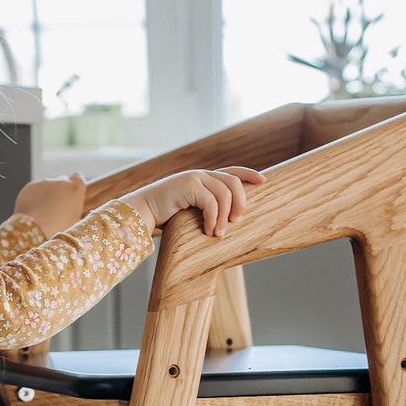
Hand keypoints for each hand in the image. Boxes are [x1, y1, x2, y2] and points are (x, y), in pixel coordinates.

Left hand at [13, 172, 87, 238]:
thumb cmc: (61, 229)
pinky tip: (34, 212)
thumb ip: (74, 207)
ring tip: (43, 213)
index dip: (73, 184)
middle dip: (59, 190)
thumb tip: (70, 206)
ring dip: (45, 195)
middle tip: (56, 207)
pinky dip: (34, 198)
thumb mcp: (76, 219)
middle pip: (61, 181)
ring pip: (46, 187)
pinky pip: (34, 191)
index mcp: (76, 189)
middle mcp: (61, 181)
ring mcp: (44, 182)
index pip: (77, 177)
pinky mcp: (31, 186)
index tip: (70, 192)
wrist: (38, 229)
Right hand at [124, 165, 265, 238]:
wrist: (142, 212)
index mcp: (203, 178)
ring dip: (225, 216)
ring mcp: (194, 177)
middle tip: (235, 223)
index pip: (232, 171)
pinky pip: (212, 202)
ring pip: (225, 193)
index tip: (263, 182)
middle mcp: (201, 174)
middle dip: (240, 203)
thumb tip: (227, 225)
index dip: (249, 174)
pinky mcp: (188, 185)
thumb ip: (207, 210)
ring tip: (218, 234)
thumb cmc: (165, 217)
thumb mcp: (191, 211)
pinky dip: (214, 219)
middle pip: (233, 182)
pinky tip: (208, 231)